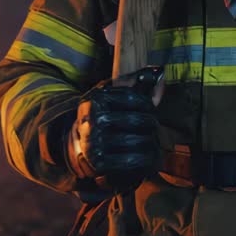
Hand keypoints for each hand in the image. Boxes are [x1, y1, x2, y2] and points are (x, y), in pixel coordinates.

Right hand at [64, 68, 162, 190]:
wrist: (77, 144)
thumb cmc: (100, 115)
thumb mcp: (108, 94)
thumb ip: (132, 82)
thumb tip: (158, 72)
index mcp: (95, 101)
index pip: (132, 98)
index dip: (147, 103)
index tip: (151, 108)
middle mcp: (93, 122)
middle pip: (137, 121)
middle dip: (151, 123)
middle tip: (154, 126)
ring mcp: (96, 144)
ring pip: (138, 141)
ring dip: (152, 141)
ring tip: (154, 140)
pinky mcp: (100, 163)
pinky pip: (133, 161)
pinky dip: (147, 159)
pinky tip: (151, 156)